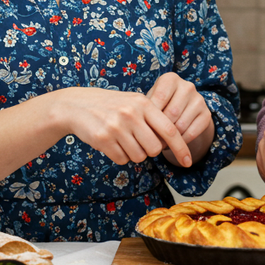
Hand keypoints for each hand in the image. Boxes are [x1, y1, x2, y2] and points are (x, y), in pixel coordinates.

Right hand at [52, 86, 191, 166]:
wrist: (76, 105)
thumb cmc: (110, 105)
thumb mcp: (133, 102)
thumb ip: (152, 118)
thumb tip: (170, 142)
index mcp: (144, 103)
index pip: (170, 130)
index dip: (181, 148)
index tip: (189, 162)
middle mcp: (131, 114)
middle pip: (155, 148)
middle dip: (149, 151)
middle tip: (137, 141)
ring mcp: (117, 126)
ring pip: (139, 156)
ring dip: (133, 153)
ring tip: (121, 139)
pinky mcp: (103, 139)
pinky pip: (122, 160)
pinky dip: (119, 156)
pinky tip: (111, 143)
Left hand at [146, 72, 214, 167]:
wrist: (181, 110)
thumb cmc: (159, 105)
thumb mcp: (151, 102)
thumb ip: (147, 109)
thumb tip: (143, 126)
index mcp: (170, 79)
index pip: (159, 98)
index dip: (150, 115)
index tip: (143, 127)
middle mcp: (187, 86)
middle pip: (172, 112)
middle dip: (160, 128)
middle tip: (151, 139)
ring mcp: (199, 100)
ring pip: (181, 124)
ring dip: (170, 137)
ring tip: (160, 142)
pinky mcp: (206, 114)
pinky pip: (192, 133)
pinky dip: (181, 141)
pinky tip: (173, 142)